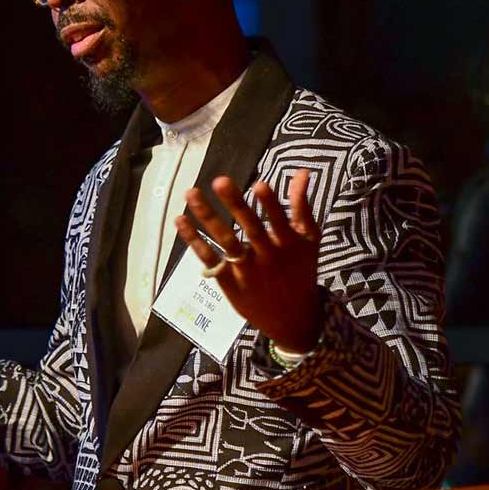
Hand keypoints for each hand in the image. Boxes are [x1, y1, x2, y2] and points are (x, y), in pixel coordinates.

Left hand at [174, 170, 322, 351]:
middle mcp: (266, 257)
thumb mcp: (308, 240)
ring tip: (190, 193)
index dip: (270, 204)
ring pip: (225, 241)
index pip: (279, 221)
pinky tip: (180, 220)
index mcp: (289, 245)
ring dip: (207, 217)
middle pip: (250, 228)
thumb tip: (302, 171)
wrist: (292, 319)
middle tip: (220, 180)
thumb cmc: (301, 271)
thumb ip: (302, 206)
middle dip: (235, 204)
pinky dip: (194, 241)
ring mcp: (245, 270)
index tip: (259, 184)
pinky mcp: (227, 281)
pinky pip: (209, 258)